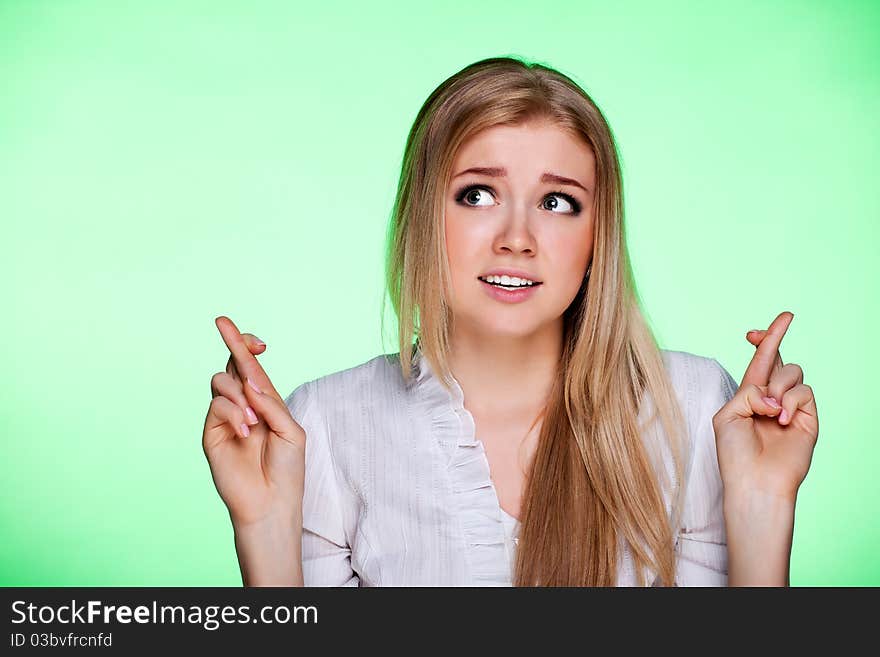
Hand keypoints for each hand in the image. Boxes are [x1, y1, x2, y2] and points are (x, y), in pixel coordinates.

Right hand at [202, 316, 306, 527]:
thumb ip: (272, 404)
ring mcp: (225, 417)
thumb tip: (249, 381)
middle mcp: (243, 405)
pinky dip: (234, 413)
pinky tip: (246, 432)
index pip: (253, 367)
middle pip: (232, 364)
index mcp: (265, 401)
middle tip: (232, 331)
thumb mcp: (291, 431)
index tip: (257, 339)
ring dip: (240, 393)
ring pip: (222, 381)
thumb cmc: (287, 469)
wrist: (271, 501)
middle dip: (233, 342)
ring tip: (255, 421)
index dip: (248, 346)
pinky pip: (217, 406)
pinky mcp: (212, 432)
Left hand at [712, 311, 818, 501]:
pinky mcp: (809, 418)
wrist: (754, 481)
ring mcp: (792, 407)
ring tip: (770, 410)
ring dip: (777, 385)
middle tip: (757, 341)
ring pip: (792, 371)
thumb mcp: (728, 414)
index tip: (770, 324)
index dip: (765, 339)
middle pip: (779, 358)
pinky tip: (782, 420)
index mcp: (749, 395)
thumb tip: (775, 393)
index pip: (760, 360)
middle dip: (772, 341)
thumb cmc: (735, 453)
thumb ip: (747, 392)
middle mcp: (772, 398)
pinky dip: (791, 401)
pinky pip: (805, 391)